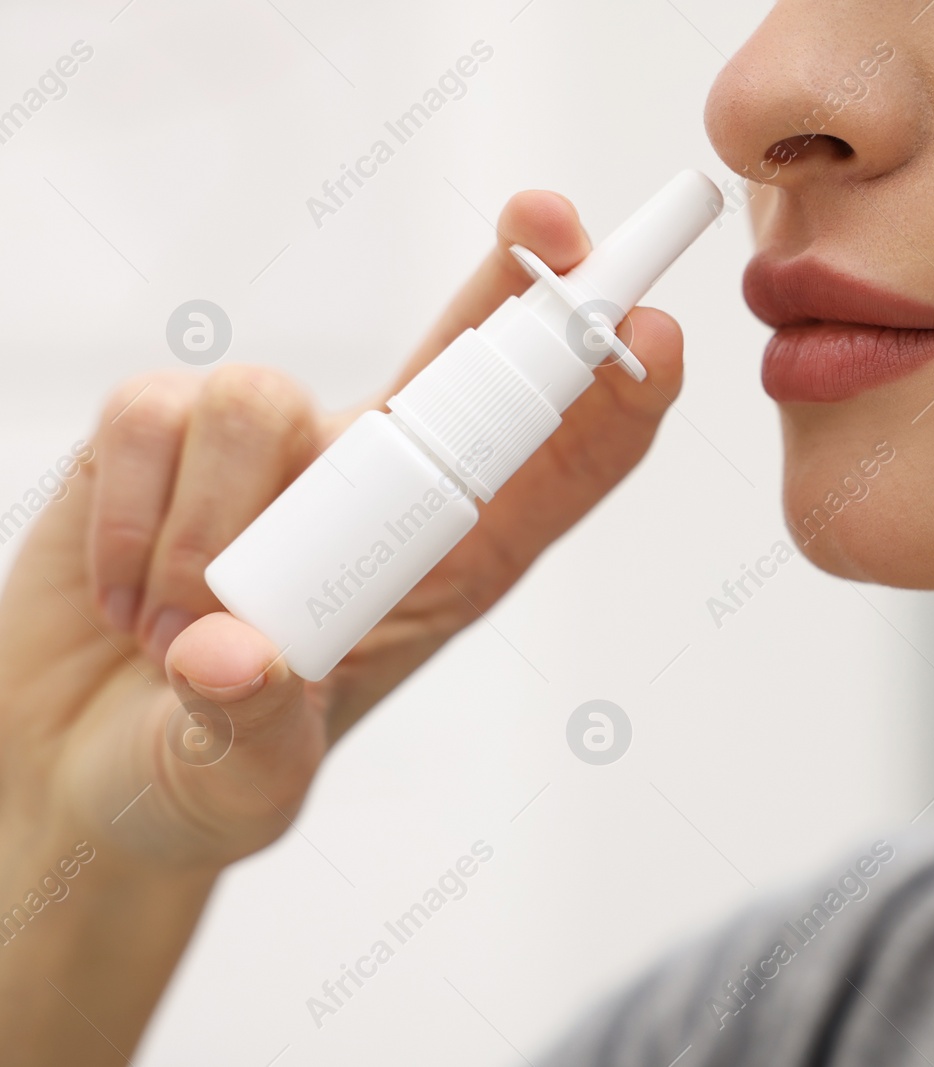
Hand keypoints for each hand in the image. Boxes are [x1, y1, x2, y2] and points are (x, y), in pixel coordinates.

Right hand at [0, 191, 684, 871]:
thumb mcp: (241, 788)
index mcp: (446, 568)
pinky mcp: (163, 433)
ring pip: (265, 400)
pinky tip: (126, 597)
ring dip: (212, 530)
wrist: (75, 761)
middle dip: (514, 287)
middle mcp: (373, 491)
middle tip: (548, 222)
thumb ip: (249, 735)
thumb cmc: (199, 776)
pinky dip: (133, 517)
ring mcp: (272, 452)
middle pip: (467, 365)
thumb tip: (237, 658)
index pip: (556, 472)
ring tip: (176, 634)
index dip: (614, 398)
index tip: (652, 334)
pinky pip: (157, 416)